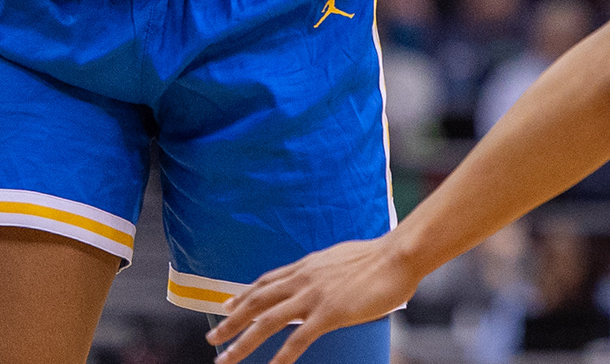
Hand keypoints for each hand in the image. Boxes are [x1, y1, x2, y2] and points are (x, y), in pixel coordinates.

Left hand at [205, 237, 417, 363]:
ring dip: (243, 342)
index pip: (264, 282)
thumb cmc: (375, 258)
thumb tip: (315, 278)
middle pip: (257, 302)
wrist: (397, 256)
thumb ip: (320, 272)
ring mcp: (313, 296)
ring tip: (226, 357)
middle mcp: (302, 279)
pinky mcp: (329, 313)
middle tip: (212, 336)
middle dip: (231, 321)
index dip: (242, 295)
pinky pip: (298, 339)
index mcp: (305, 266)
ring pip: (267, 321)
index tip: (226, 306)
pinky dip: (281, 356)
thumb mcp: (337, 260)